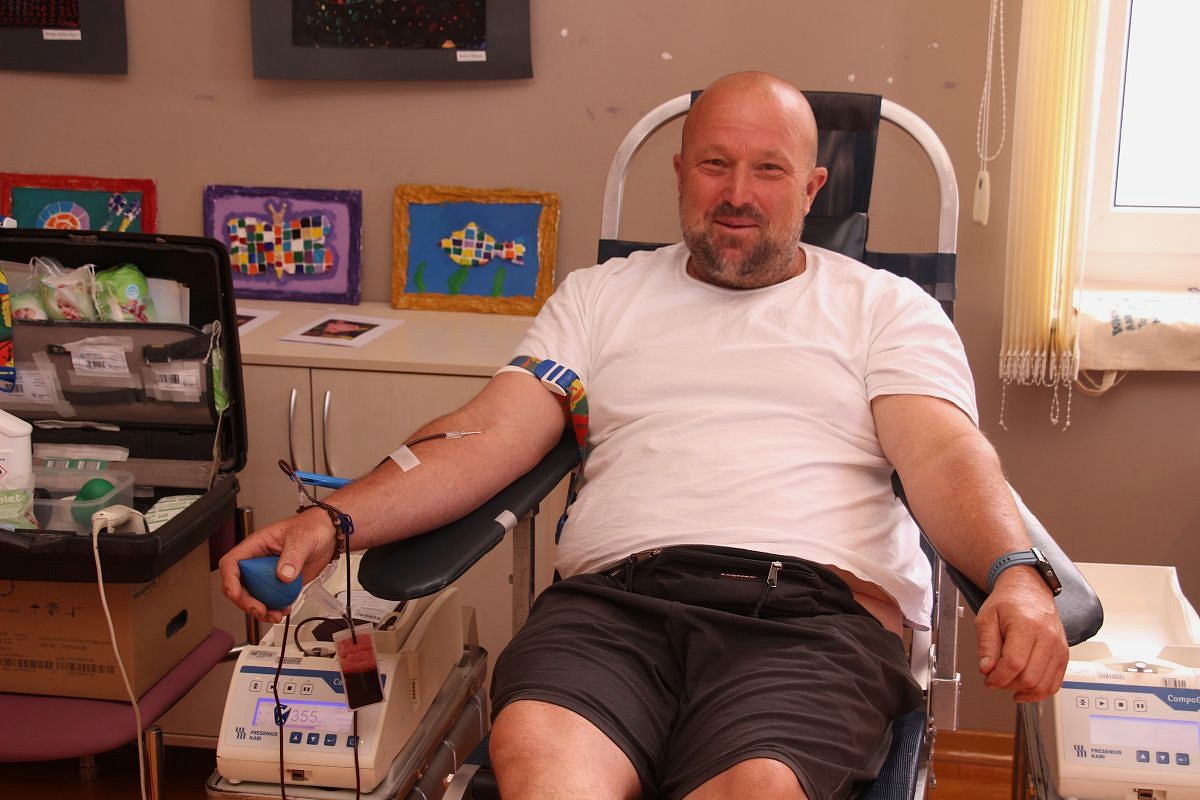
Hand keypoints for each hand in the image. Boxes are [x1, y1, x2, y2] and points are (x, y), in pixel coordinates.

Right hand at [218, 507, 336, 623]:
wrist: (328, 535)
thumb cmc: (311, 527)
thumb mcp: (302, 538)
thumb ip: (293, 556)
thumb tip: (283, 575)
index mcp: (256, 546)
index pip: (231, 563)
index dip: (230, 580)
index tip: (237, 594)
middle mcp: (258, 561)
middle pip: (238, 585)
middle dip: (246, 602)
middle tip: (261, 609)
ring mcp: (268, 574)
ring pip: (253, 597)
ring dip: (260, 610)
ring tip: (275, 615)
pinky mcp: (280, 584)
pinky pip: (270, 600)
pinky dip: (274, 609)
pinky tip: (284, 609)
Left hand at [975, 566, 1068, 702]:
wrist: (1030, 591)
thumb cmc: (1008, 603)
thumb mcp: (986, 618)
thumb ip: (986, 645)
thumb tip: (987, 669)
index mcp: (1026, 625)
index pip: (1014, 663)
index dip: (998, 677)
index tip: (988, 679)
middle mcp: (1047, 638)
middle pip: (1029, 678)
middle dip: (1007, 684)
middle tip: (995, 679)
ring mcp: (1059, 648)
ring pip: (1043, 685)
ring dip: (1022, 690)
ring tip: (1008, 681)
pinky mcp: (1064, 656)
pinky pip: (1054, 684)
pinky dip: (1039, 693)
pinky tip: (1024, 690)